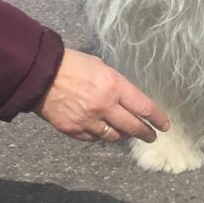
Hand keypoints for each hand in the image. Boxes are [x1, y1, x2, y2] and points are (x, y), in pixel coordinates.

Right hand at [35, 49, 169, 142]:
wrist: (39, 73)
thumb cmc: (71, 63)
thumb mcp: (100, 67)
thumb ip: (115, 85)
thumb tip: (126, 98)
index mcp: (114, 86)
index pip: (144, 107)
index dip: (157, 118)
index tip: (164, 125)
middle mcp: (105, 106)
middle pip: (132, 127)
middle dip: (145, 133)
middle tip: (151, 136)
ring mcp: (89, 120)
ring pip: (114, 136)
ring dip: (123, 136)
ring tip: (128, 135)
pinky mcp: (73, 130)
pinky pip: (94, 138)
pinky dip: (101, 136)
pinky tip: (104, 133)